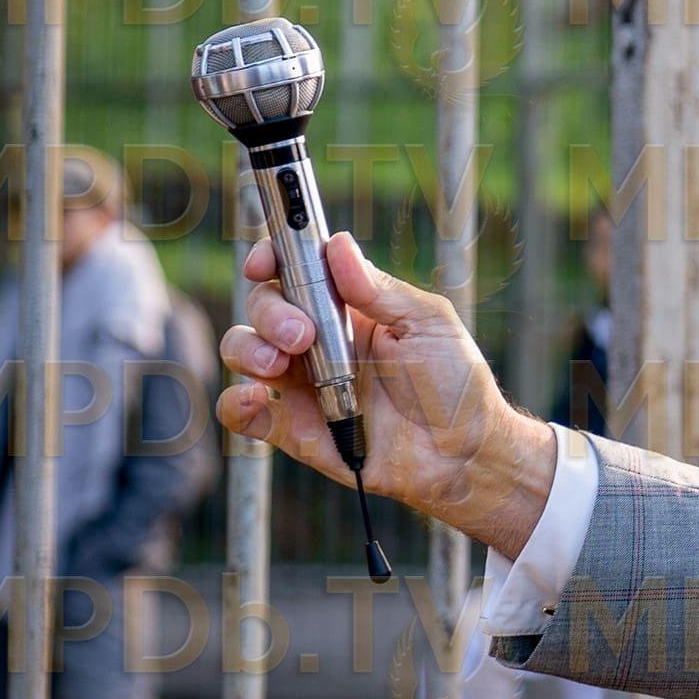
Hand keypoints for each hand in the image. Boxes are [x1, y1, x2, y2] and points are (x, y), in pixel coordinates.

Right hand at [216, 231, 557, 555]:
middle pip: (263, 305)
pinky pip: (241, 412)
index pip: (295, 270)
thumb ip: (380, 289)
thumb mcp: (428, 325)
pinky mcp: (293, 427)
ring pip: (242, 350)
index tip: (264, 262)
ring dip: (248, 349)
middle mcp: (317, 340)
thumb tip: (338, 245)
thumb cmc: (455, 384)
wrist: (464, 454)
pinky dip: (234, 402)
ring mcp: (301, 383)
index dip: (271, 258)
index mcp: (349, 308)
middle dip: (271, 311)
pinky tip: (254, 397)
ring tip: (281, 364)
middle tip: (302, 334)